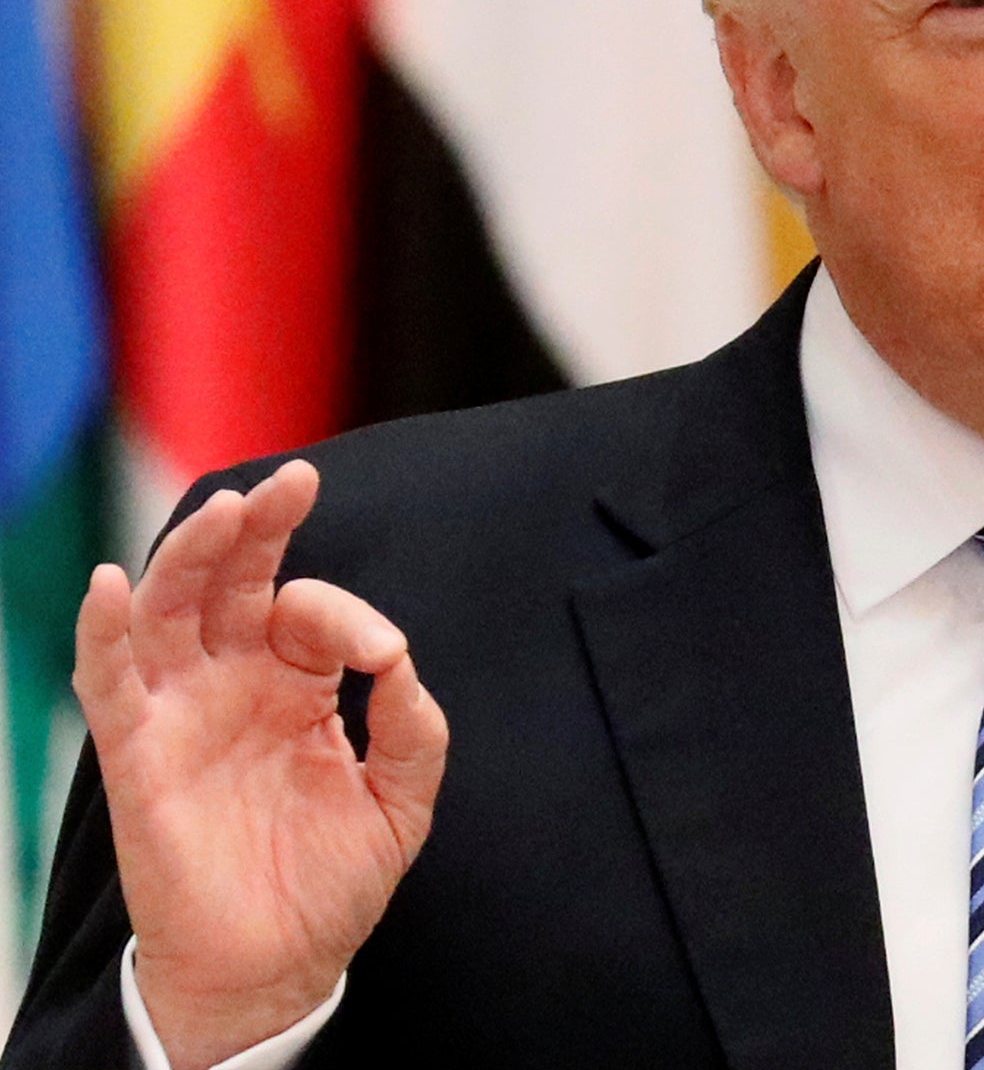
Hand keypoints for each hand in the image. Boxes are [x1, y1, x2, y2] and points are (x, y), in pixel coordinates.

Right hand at [73, 460, 448, 1069]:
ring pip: (171, 610)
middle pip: (233, 581)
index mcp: (297, 685)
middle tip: (292, 482)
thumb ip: (414, 729)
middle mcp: (234, 684)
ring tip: (225, 510)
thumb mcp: (401, 801)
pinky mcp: (138, 756)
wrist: (280, 967)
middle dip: (259, 526)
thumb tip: (402, 659)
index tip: (384, 655)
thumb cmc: (333, 881)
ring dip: (192, 554)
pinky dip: (104, 633)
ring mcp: (183, 713)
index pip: (310, 612)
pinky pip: (109, 683)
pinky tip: (111, 585)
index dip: (348, 616)